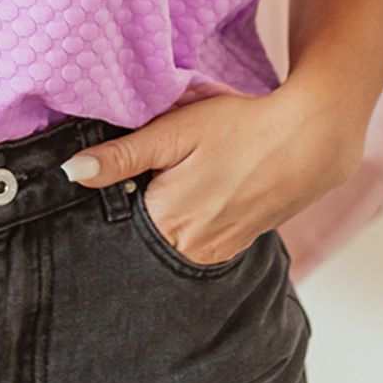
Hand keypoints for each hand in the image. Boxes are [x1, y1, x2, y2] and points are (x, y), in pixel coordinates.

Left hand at [60, 82, 364, 266]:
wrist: (310, 140)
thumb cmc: (240, 128)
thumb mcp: (174, 133)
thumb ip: (122, 157)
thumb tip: (72, 172)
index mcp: (166, 224)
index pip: (115, 221)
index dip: (116, 192)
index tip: (127, 169)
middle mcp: (190, 250)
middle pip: (142, 229)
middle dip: (143, 199)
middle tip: (165, 164)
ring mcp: (216, 253)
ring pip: (170, 234)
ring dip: (170, 207)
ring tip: (192, 171)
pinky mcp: (237, 246)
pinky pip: (198, 237)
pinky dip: (194, 214)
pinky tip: (209, 184)